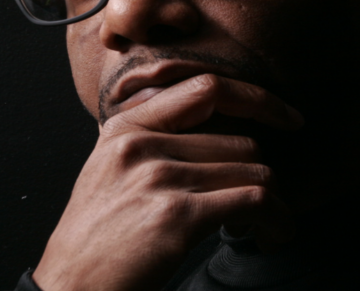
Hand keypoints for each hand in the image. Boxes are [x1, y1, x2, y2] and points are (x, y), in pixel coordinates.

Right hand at [32, 74, 302, 290]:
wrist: (70, 288)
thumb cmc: (96, 237)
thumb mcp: (110, 169)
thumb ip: (153, 138)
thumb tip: (220, 126)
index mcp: (126, 126)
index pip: (208, 89)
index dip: (259, 99)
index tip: (290, 119)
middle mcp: (141, 144)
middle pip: (241, 142)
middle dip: (259, 178)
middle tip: (257, 208)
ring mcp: (159, 178)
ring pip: (254, 171)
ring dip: (272, 202)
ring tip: (261, 224)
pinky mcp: (177, 216)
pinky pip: (255, 200)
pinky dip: (276, 218)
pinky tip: (273, 233)